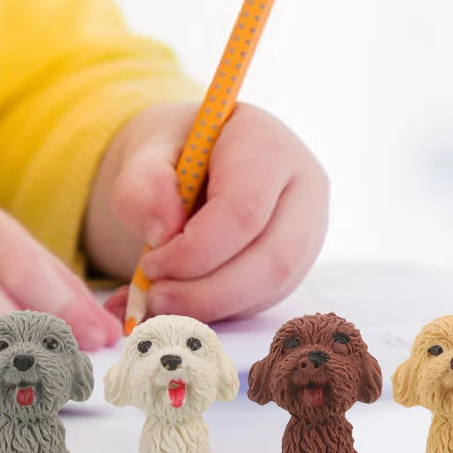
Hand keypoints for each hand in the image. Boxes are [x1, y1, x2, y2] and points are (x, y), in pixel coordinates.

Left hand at [85, 101, 327, 323]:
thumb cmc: (174, 152)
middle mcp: (303, 184)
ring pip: (275, 285)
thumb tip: (162, 232)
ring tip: (164, 302)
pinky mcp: (300, 260)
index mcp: (266, 143)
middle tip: (157, 299)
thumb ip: (142, 184)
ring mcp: (309, 226)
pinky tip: (186, 301)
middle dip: (209, 292)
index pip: (243, 210)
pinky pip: (268, 297)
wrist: (196, 158)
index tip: (150, 264)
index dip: (195, 250)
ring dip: (216, 305)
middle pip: (273, 258)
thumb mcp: (145, 153)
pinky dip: (223, 308)